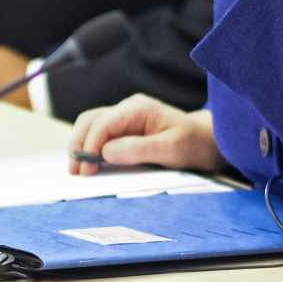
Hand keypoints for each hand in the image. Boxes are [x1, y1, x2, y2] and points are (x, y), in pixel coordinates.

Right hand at [67, 94, 224, 175]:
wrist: (207, 141)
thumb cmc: (192, 143)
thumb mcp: (170, 149)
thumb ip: (138, 149)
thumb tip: (105, 152)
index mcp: (139, 108)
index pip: (102, 123)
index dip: (89, 146)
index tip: (86, 170)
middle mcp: (128, 108)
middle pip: (90, 121)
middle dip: (79, 145)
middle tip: (76, 173)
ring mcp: (125, 117)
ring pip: (90, 126)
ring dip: (81, 146)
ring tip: (79, 170)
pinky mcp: (124, 128)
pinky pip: (99, 134)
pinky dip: (89, 148)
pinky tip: (89, 164)